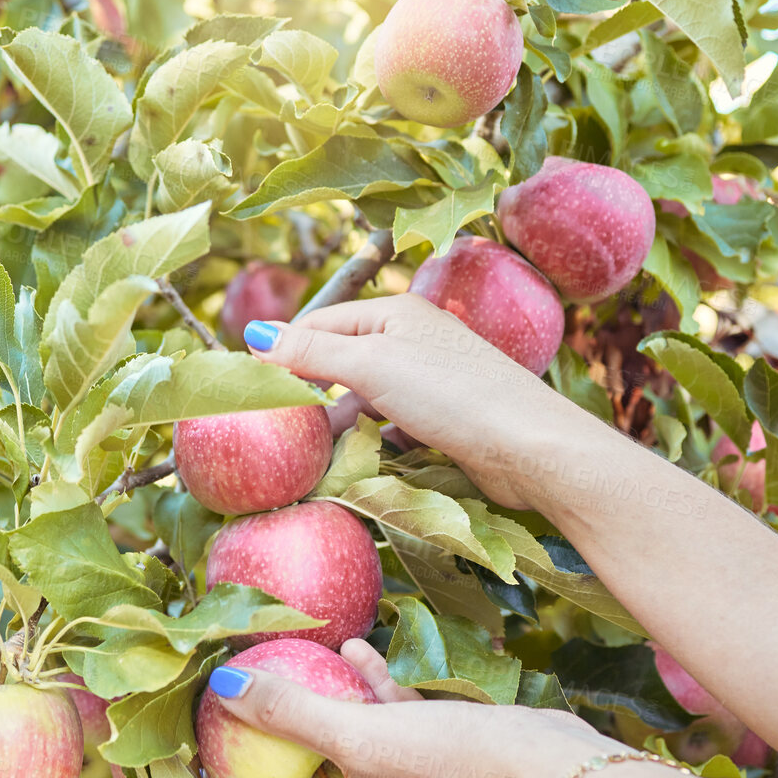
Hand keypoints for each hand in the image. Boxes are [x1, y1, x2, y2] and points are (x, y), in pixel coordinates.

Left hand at [202, 639, 610, 777]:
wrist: (553, 774)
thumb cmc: (454, 766)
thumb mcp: (362, 735)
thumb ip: (292, 712)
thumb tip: (223, 689)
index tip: (198, 764)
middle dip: (266, 750)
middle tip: (237, 703)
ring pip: (342, 753)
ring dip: (319, 709)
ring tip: (297, 661)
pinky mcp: (434, 765)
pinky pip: (385, 730)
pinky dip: (368, 695)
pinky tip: (360, 650)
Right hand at [243, 294, 544, 506]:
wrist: (526, 445)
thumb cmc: (450, 393)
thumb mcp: (371, 364)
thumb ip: (312, 351)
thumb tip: (255, 335)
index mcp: (394, 312)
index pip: (321, 324)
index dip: (284, 351)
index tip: (250, 386)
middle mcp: (412, 340)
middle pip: (341, 363)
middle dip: (311, 394)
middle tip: (278, 429)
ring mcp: (429, 381)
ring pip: (365, 400)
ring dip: (340, 425)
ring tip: (311, 455)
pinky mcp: (442, 420)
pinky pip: (390, 427)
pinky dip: (371, 443)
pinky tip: (355, 465)